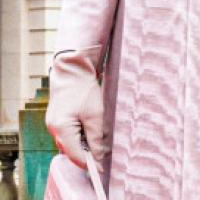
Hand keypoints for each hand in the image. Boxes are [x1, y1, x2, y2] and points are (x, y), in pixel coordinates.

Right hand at [45, 45, 107, 171]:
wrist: (72, 73)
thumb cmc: (84, 91)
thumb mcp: (95, 115)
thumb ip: (96, 136)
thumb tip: (99, 154)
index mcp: (62, 129)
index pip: (75, 154)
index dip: (89, 162)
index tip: (102, 167)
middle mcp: (54, 129)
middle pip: (71, 150)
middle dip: (87, 153)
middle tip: (105, 153)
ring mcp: (53, 125)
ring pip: (69, 143)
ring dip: (83, 144)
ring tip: (99, 138)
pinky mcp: (57, 120)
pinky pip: (68, 134)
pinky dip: (79, 135)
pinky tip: (90, 129)